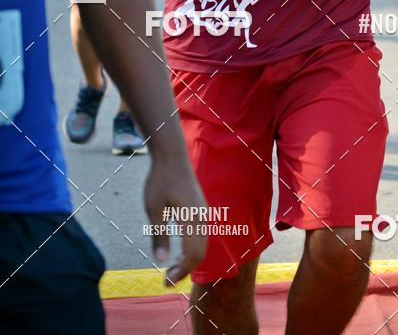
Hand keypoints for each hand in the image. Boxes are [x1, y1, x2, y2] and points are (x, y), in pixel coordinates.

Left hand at [144, 156, 206, 286]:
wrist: (172, 155)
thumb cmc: (160, 179)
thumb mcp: (154, 208)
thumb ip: (158, 235)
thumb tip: (161, 262)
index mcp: (192, 218)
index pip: (192, 254)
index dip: (180, 272)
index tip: (165, 282)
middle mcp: (201, 217)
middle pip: (201, 253)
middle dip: (185, 270)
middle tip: (166, 281)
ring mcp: (203, 213)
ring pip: (202, 245)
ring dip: (189, 261)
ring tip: (171, 270)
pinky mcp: (200, 210)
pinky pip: (201, 236)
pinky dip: (192, 250)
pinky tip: (178, 253)